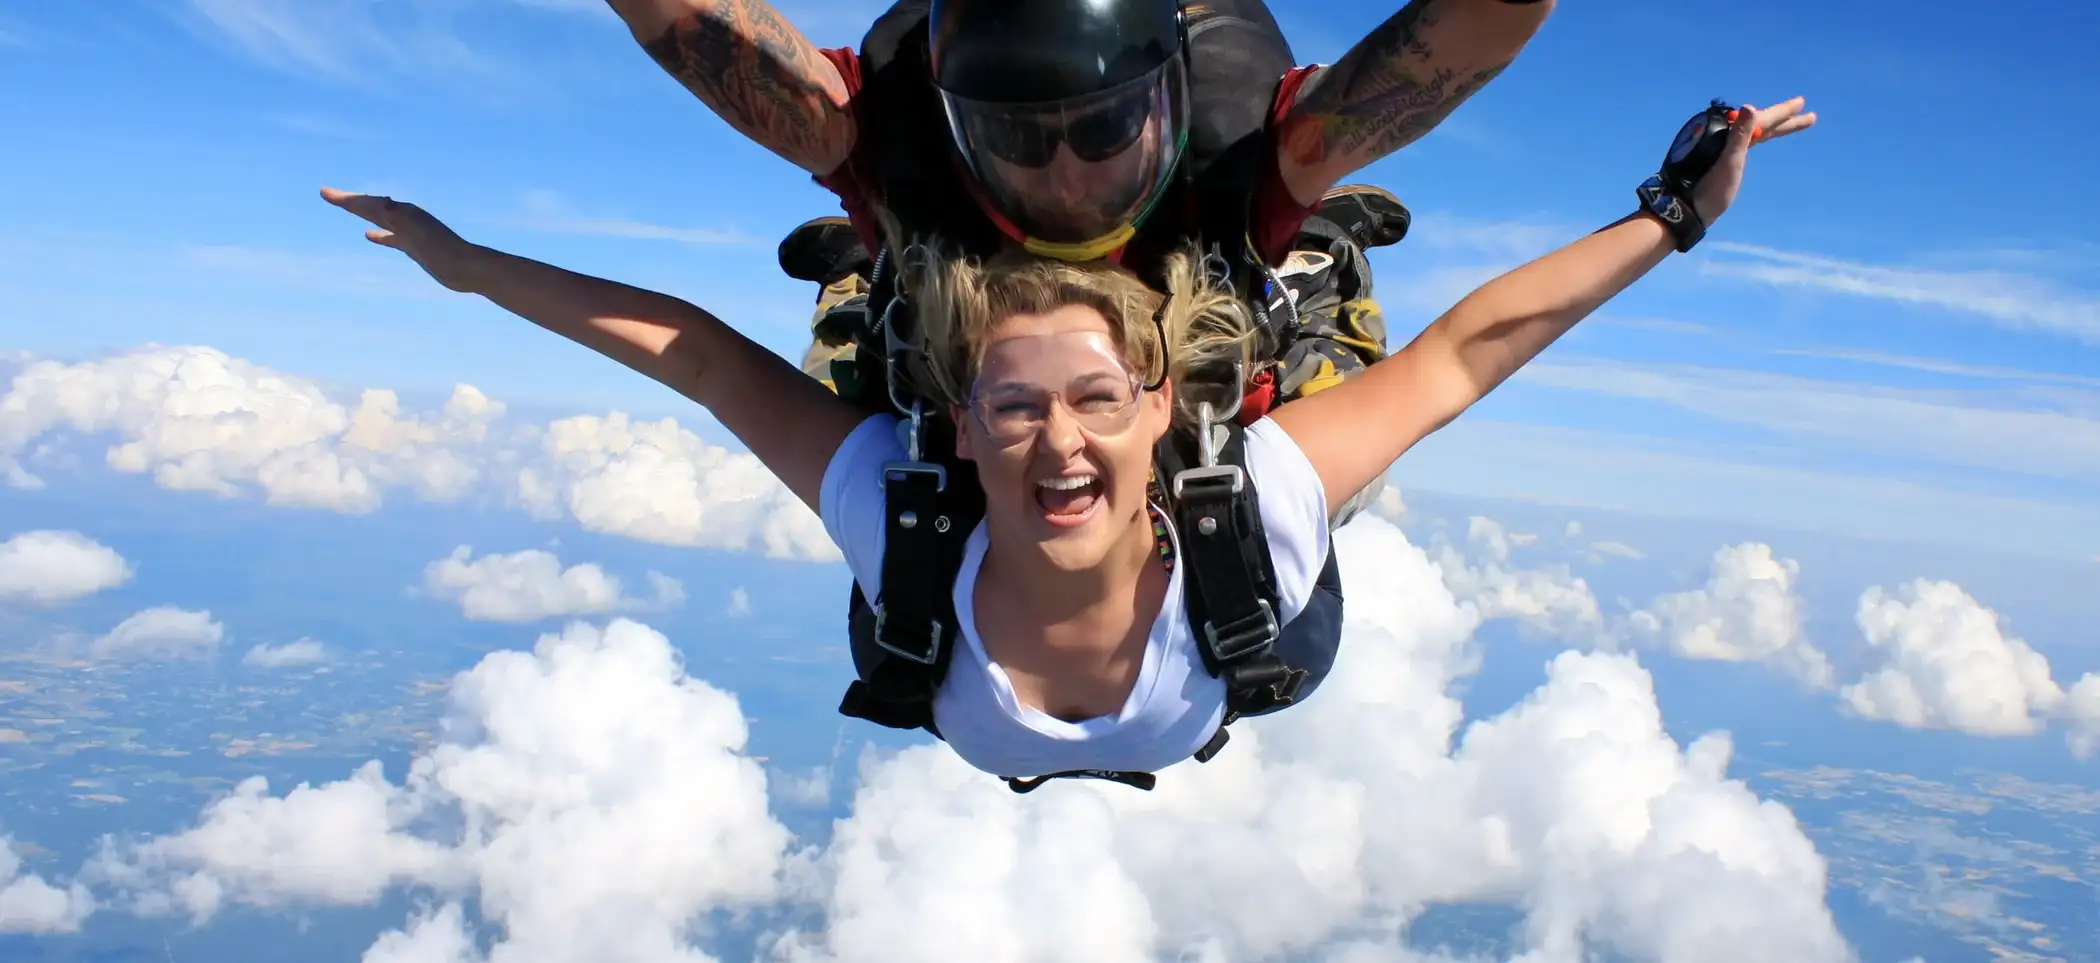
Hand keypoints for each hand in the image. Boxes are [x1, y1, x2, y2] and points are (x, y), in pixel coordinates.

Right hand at [319, 187, 481, 292]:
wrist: (468, 269)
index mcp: (403, 213)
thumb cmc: (444, 252)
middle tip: (327, 194)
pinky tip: (369, 237)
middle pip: (371, 207)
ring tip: (347, 208)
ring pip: (380, 219)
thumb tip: (382, 205)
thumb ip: (401, 219)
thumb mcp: (419, 234)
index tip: (324, 192)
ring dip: (362, 213)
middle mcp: (405, 218)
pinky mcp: (415, 247)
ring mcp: (410, 232)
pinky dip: (378, 234)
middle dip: (349, 201)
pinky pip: (390, 237)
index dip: (346, 199)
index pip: (368, 204)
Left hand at [1690, 96, 1816, 225]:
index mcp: (1728, 135)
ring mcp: (1722, 149)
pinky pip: (1744, 141)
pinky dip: (1758, 136)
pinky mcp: (1719, 160)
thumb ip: (1740, 136)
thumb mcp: (1729, 163)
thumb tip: (1750, 107)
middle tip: (1804, 108)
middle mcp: (1725, 138)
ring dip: (1773, 126)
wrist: (1683, 210)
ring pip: (1754, 132)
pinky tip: (1760, 136)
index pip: (1762, 120)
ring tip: (1789, 120)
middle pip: (1759, 124)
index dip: (1782, 112)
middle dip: (1783, 118)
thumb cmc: (1707, 189)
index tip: (1802, 103)